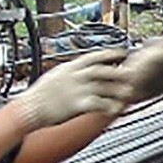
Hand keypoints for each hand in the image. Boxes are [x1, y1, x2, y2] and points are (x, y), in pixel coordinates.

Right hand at [11, 49, 131, 131]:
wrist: (30, 108)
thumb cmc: (42, 94)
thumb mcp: (57, 75)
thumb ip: (72, 70)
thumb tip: (80, 66)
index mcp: (71, 67)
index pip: (95, 56)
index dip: (111, 54)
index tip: (124, 53)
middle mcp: (75, 76)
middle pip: (103, 70)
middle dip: (119, 71)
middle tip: (133, 74)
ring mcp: (77, 90)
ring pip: (104, 87)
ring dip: (118, 90)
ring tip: (130, 93)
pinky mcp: (77, 105)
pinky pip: (98, 104)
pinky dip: (109, 106)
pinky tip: (116, 109)